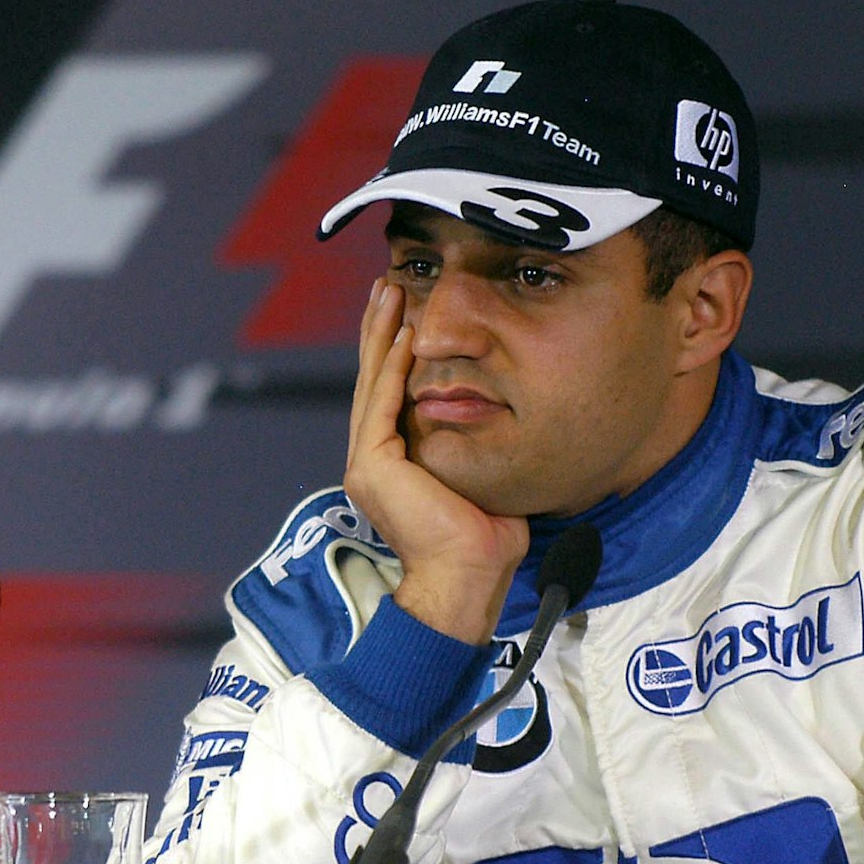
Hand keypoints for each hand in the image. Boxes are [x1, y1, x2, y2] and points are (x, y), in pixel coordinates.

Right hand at [344, 279, 527, 643]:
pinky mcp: (372, 465)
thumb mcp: (479, 477)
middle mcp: (370, 461)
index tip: (403, 313)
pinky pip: (382, 404)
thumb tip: (497, 416)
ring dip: (381, 335)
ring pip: (372, 383)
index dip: (392, 352)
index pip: (389, 395)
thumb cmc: (484, 540)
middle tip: (386, 285)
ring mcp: (366, 463)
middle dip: (379, 329)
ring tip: (389, 293)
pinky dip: (392, 367)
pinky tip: (402, 335)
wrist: (468, 578)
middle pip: (373, 379)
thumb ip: (473, 446)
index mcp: (390, 466)